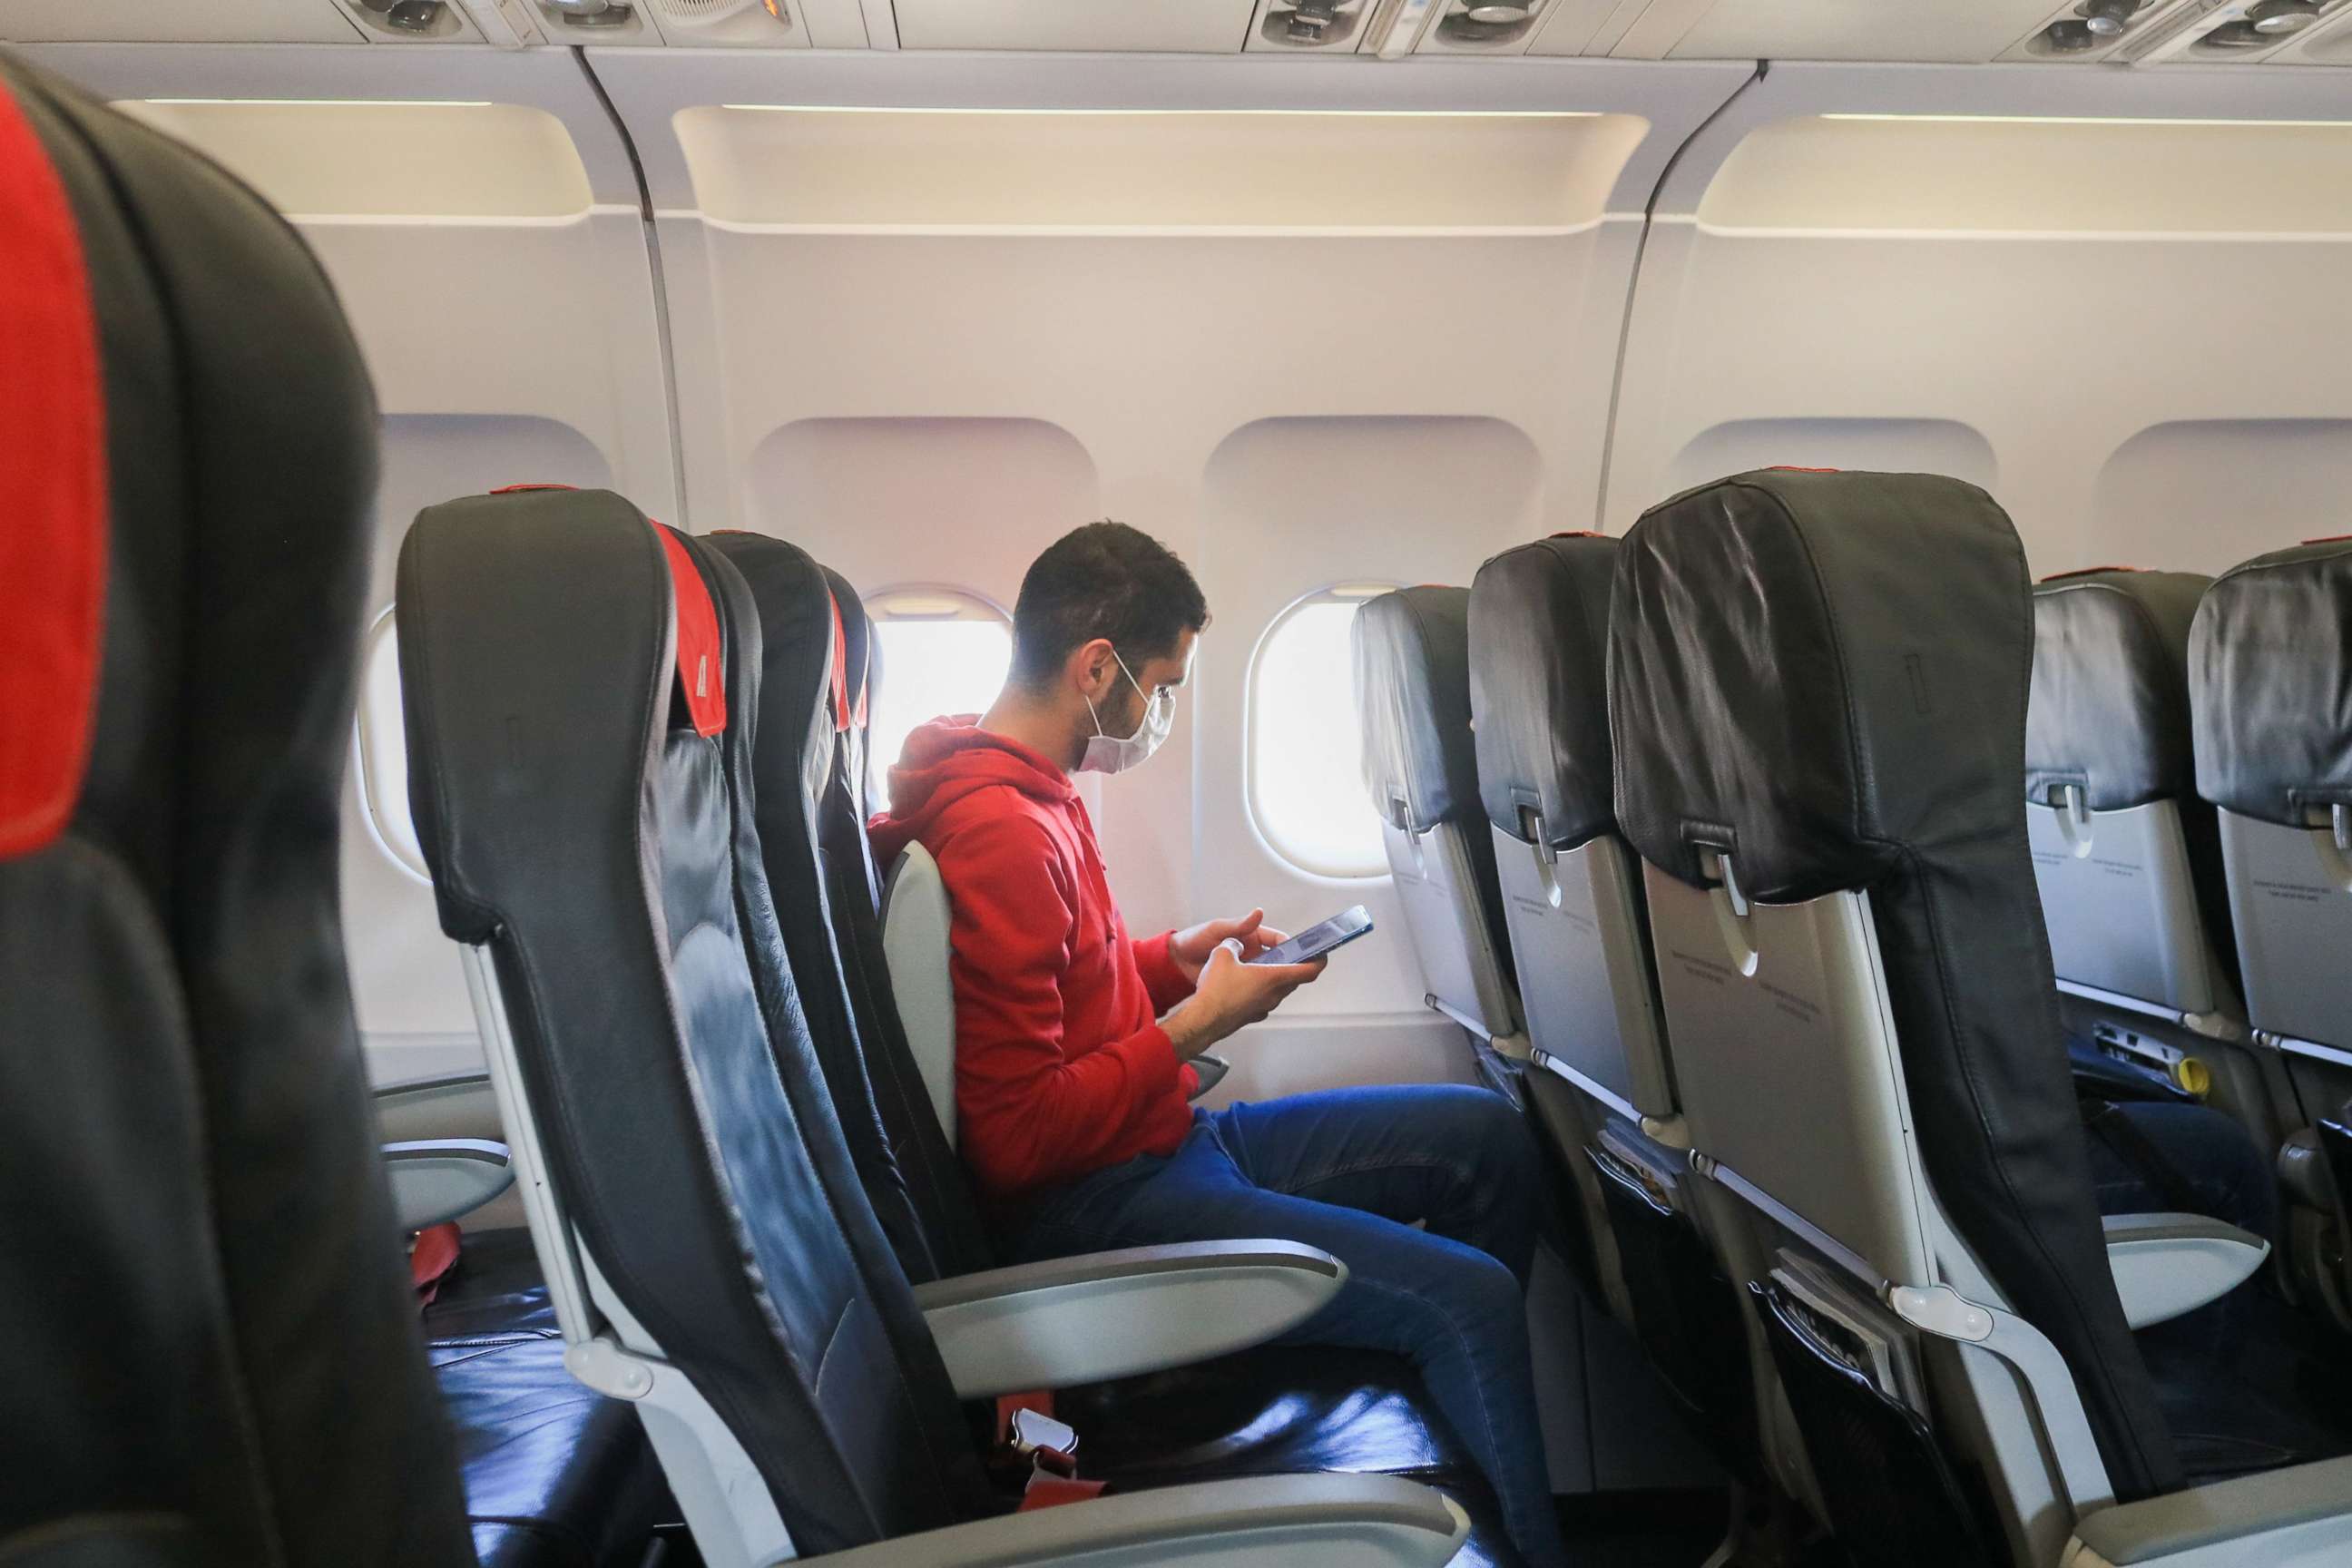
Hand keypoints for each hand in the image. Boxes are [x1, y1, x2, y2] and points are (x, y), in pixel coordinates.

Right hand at [1162, 939, 1324, 1060]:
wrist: (1203, 1020)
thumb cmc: (1216, 989)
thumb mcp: (1223, 954)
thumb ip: (1233, 944)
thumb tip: (1235, 944)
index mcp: (1275, 977)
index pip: (1310, 970)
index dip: (1319, 960)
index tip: (1321, 954)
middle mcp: (1274, 994)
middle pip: (1293, 979)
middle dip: (1290, 965)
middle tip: (1282, 954)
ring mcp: (1264, 1007)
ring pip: (1277, 990)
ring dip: (1272, 978)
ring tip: (1256, 966)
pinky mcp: (1253, 1015)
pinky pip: (1262, 999)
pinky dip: (1258, 990)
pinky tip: (1240, 983)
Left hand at [1170, 908, 1290, 983]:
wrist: (1176, 963)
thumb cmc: (1194, 940)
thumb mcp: (1216, 930)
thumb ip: (1238, 925)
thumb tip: (1258, 912)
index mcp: (1251, 936)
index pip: (1277, 940)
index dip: (1289, 946)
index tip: (1297, 954)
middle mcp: (1253, 952)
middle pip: (1278, 960)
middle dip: (1286, 966)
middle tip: (1293, 974)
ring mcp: (1247, 969)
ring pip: (1269, 976)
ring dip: (1275, 981)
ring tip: (1281, 987)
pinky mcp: (1239, 983)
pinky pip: (1256, 988)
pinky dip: (1262, 992)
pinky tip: (1264, 997)